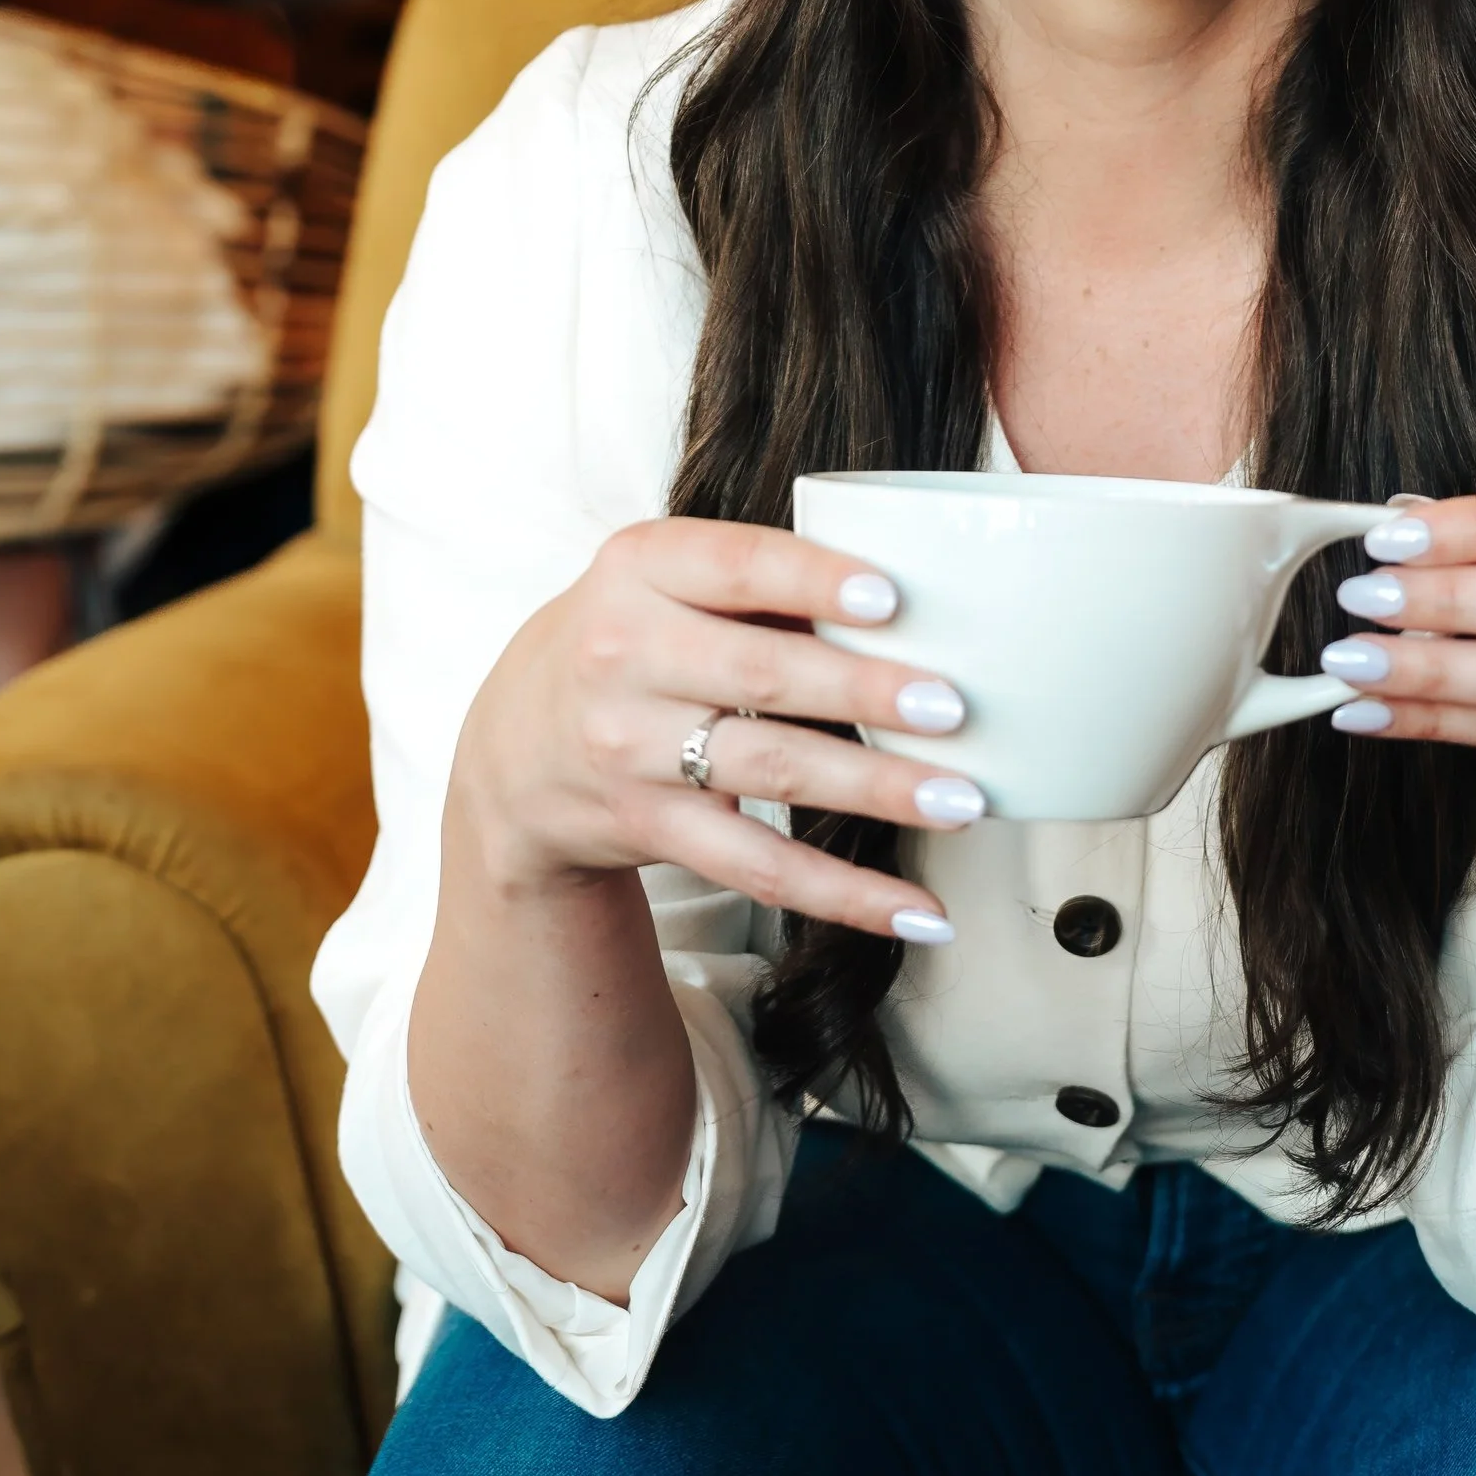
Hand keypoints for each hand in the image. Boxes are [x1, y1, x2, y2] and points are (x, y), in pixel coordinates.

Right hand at [451, 519, 981, 947]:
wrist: (515, 749)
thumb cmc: (634, 637)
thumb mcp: (665, 579)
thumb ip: (764, 580)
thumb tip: (915, 607)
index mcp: (639, 566)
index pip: (736, 565)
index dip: (814, 580)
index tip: (893, 598)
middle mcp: (623, 653)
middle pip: (764, 674)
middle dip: (866, 693)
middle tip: (955, 708)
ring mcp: (630, 747)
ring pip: (772, 771)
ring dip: (875, 789)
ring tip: (960, 799)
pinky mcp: (650, 827)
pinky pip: (758, 867)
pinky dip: (845, 894)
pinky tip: (917, 910)